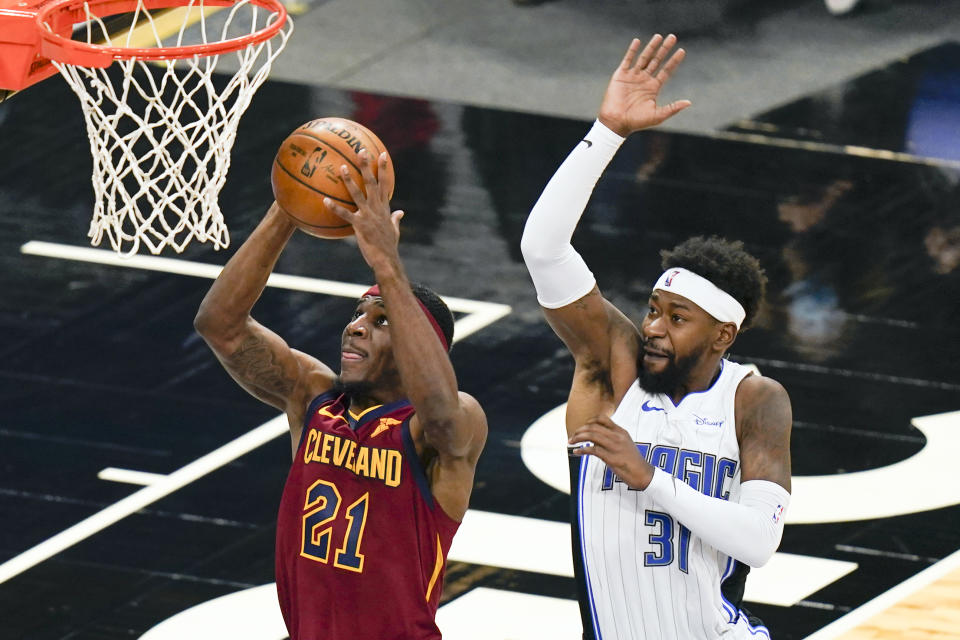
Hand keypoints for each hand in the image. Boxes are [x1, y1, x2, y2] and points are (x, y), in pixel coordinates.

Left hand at [324, 150, 403, 272]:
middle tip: (361, 151)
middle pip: (371, 182)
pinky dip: (334, 208)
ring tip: (342, 167)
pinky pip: (344, 214)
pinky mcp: (359, 225)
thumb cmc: (389, 246)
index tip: (382, 154)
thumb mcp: (395, 230)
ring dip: (349, 180)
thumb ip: (396, 219)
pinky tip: (325, 200)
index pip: (385, 183)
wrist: (386, 259)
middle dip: (367, 166)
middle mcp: (377, 208)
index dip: (384, 168)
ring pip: (357, 194)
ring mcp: (368, 215)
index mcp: (384, 207)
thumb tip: (401, 212)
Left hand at [568, 415, 654, 489]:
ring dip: (578, 437)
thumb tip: (593, 439)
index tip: (583, 426)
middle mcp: (617, 437)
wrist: (643, 473)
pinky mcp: (611, 458)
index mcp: (621, 432)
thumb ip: (611, 438)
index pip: (603, 419)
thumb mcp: (625, 444)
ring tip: (571, 441)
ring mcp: (614, 447)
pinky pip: (593, 450)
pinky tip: (576, 452)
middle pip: (594, 426)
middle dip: (580, 430)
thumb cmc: (632, 460)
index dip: (590, 420)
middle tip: (573, 435)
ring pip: (592, 436)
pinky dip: (582, 449)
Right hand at [597, 34, 690, 136]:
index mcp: (653, 87)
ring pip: (644, 58)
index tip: (682, 51)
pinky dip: (632, 51)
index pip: (666, 70)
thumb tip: (689, 102)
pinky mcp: (621, 75)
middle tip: (673, 37)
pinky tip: (637, 41)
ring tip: (659, 36)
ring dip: (651, 47)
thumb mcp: (658, 115)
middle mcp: (644, 80)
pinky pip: (627, 60)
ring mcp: (632, 76)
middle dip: (664, 49)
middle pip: (656, 60)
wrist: (617, 122)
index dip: (674, 61)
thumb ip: (673, 108)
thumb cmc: (637, 122)